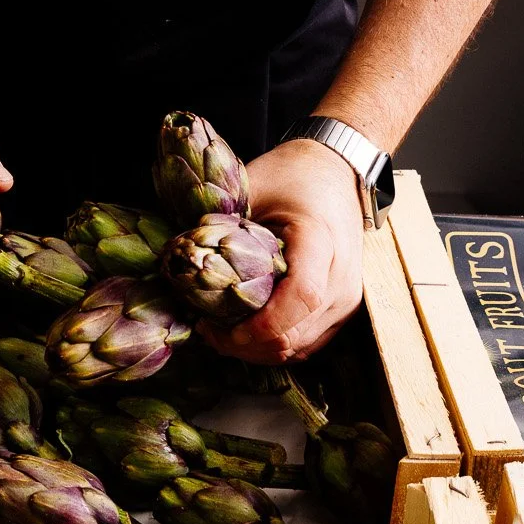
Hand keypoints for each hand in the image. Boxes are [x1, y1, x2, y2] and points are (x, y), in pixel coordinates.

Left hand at [207, 140, 364, 363]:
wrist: (336, 175)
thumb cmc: (293, 176)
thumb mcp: (252, 186)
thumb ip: (221, 222)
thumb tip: (178, 256)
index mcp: (321, 241)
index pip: (302, 296)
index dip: (260, 323)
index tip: (216, 325)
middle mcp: (341, 278)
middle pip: (293, 333)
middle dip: (243, 342)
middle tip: (204, 328)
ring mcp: (345, 300)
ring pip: (297, 348)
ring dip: (254, 349)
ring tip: (217, 332)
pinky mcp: (340, 311)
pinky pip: (305, 345)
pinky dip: (272, 346)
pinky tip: (243, 332)